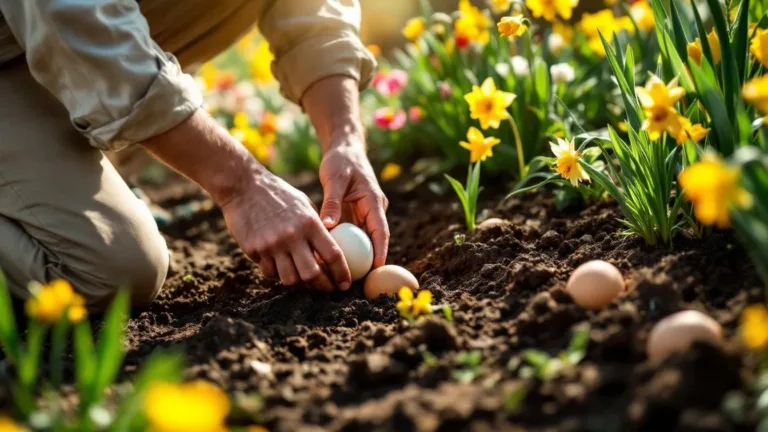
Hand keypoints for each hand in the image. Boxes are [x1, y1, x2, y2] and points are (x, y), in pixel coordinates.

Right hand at [220, 168, 351, 291]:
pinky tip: (280, 268)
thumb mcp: (304, 206)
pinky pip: (269, 272)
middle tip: (327, 288)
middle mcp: (292, 236)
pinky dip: (277, 274)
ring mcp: (271, 245)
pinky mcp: (254, 250)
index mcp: (310, 223)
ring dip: (299, 284)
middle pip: (312, 274)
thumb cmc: (279, 195)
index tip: (345, 284)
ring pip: (290, 279)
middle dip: (323, 286)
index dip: (342, 273)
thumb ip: (317, 228)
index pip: (333, 255)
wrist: (244, 186)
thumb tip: (330, 253)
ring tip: (304, 280)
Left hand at [318, 138, 389, 267]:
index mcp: (374, 201)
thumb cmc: (340, 161)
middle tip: (360, 280)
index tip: (376, 268)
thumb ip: (332, 202)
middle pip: (375, 240)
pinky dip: (347, 245)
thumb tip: (327, 226)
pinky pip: (353, 234)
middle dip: (370, 260)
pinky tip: (333, 259)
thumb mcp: (335, 179)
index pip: (381, 231)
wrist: (344, 149)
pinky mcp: (356, 215)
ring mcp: (365, 213)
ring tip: (346, 276)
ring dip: (358, 256)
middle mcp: (373, 210)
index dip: (380, 251)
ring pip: (364, 239)